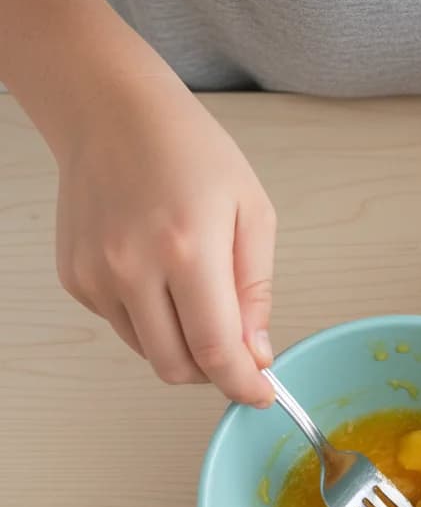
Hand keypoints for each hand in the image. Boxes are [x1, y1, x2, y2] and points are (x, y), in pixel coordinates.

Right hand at [54, 75, 275, 404]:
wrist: (111, 112)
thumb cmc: (191, 154)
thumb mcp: (253, 214)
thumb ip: (256, 292)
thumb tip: (256, 354)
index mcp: (188, 250)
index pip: (216, 351)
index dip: (243, 385)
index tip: (260, 395)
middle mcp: (133, 268)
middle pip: (177, 367)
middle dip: (214, 373)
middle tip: (235, 350)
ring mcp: (96, 275)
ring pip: (150, 353)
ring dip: (182, 347)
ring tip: (195, 297)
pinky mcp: (75, 278)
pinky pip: (124, 328)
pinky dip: (150, 321)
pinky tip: (159, 277)